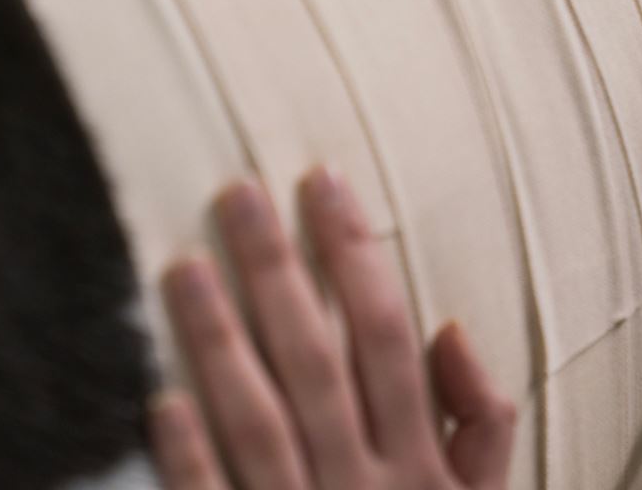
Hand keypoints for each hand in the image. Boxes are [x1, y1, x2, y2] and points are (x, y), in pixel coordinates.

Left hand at [149, 169, 515, 489]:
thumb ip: (482, 422)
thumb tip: (449, 326)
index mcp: (421, 463)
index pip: (386, 333)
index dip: (356, 254)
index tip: (324, 182)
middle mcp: (361, 484)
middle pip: (316, 357)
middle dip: (278, 271)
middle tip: (237, 194)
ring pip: (256, 417)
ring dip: (218, 340)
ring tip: (182, 267)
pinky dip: (187, 456)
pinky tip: (159, 396)